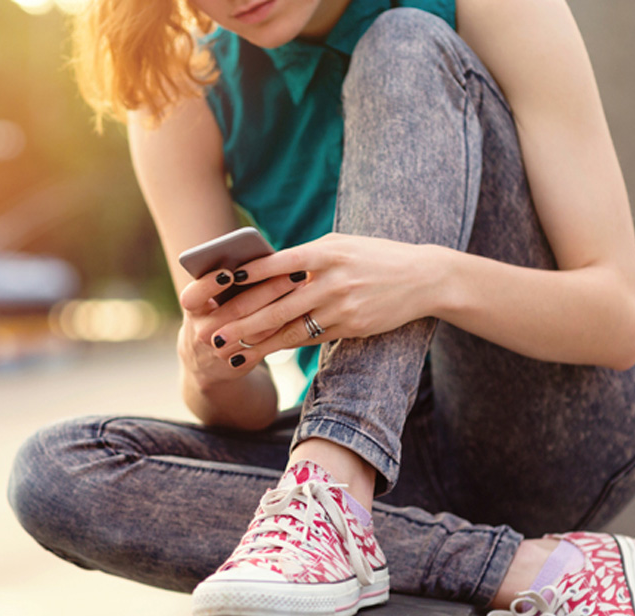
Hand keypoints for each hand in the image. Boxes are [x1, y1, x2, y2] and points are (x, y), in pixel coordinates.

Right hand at [178, 265, 312, 383]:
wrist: (205, 359)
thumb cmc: (212, 313)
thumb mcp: (208, 300)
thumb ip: (225, 281)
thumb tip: (260, 256)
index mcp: (193, 309)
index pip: (194, 295)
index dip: (210, 284)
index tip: (229, 273)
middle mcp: (202, 330)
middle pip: (236, 309)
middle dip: (267, 289)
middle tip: (292, 273)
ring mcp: (220, 349)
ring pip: (255, 328)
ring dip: (282, 306)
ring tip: (302, 288)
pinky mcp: (239, 362)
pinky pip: (265, 343)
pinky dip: (283, 325)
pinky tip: (301, 309)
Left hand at [206, 233, 444, 365]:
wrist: (423, 278)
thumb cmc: (375, 256)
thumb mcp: (341, 245)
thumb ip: (306, 255)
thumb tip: (266, 267)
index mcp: (325, 252)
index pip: (277, 264)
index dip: (246, 275)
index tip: (219, 283)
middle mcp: (331, 280)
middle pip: (276, 304)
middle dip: (241, 320)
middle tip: (212, 332)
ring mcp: (341, 306)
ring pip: (290, 327)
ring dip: (257, 340)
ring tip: (230, 348)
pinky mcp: (350, 327)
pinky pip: (310, 338)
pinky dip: (284, 344)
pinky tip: (263, 350)